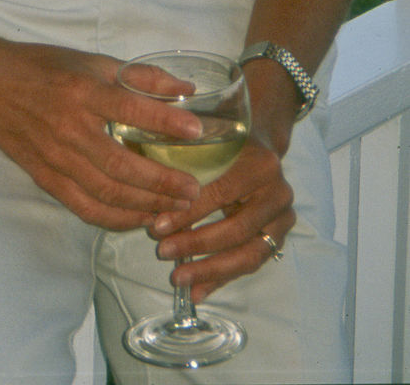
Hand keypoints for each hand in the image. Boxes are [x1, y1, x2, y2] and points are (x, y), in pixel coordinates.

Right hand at [0, 39, 204, 231]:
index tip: (197, 130)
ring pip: (107, 193)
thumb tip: (185, 88)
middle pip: (123, 165)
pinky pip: (85, 207)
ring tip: (175, 207)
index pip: (130, 108)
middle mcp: (69, 128)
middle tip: (193, 189)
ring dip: (145, 205)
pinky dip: (115, 218)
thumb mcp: (90, 60)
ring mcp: (55, 158)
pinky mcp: (45, 178)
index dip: (165, 120)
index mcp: (81, 92)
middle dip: (163, 182)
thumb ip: (138, 76)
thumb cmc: (41, 67)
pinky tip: (139, 217)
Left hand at [149, 130, 295, 301]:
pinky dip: (221, 279)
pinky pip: (249, 265)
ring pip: (248, 255)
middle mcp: (279, 194)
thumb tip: (148, 190)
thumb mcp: (208, 139)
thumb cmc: (224, 140)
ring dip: (210, 270)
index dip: (189, 213)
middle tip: (164, 252)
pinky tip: (197, 291)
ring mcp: (283, 220)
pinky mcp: (279, 239)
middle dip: (197, 244)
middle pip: (237, 230)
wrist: (259, 144)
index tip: (157, 226)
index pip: (221, 193)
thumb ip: (185, 158)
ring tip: (179, 278)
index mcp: (262, 165)